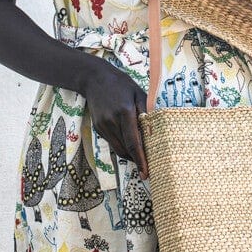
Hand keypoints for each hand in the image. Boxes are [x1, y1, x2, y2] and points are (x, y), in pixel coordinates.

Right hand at [80, 58, 149, 179]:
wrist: (95, 79)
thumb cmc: (121, 84)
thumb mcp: (139, 93)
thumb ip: (147, 112)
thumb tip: (156, 132)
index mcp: (124, 112)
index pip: (134, 143)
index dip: (140, 160)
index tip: (145, 173)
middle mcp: (111, 122)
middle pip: (126, 150)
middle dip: (137, 160)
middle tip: (149, 166)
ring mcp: (102, 126)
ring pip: (118, 149)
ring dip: (129, 155)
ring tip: (140, 156)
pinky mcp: (98, 128)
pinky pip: (112, 142)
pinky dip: (122, 146)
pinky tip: (129, 142)